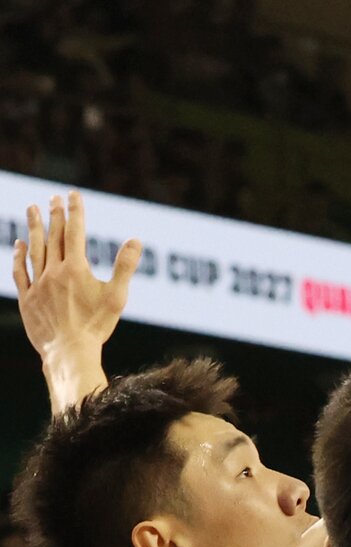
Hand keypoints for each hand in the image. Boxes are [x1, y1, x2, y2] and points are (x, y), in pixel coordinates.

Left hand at [12, 192, 140, 371]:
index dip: (75, 212)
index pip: (75, 232)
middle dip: (55, 215)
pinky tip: (19, 244)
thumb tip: (136, 240)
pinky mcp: (27, 299)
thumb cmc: (96, 326)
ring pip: (35, 249)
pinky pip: (20, 271)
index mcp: (76, 269)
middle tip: (54, 198)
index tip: (73, 194)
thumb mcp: (117, 296)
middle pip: (53, 237)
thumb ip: (125, 267)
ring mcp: (37, 285)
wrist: (69, 352)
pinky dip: (19, 256)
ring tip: (32, 209)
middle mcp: (54, 272)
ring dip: (34, 227)